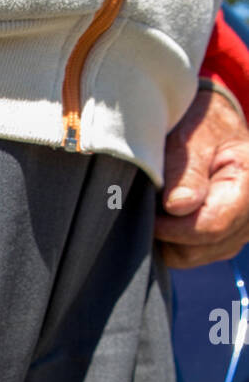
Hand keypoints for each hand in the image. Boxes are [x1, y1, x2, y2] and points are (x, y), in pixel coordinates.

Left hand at [155, 88, 248, 267]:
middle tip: (145, 204)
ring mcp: (236, 231)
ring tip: (154, 206)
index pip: (212, 225)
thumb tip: (177, 207)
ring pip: (190, 256)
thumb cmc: (200, 125)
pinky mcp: (220, 240)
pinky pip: (188, 255)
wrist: (208, 125)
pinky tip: (160, 217)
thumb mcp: (191, 137)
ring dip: (165, 238)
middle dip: (165, 233)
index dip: (172, 227)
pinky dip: (168, 241)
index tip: (146, 211)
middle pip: (199, 248)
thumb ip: (185, 171)